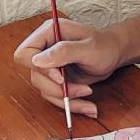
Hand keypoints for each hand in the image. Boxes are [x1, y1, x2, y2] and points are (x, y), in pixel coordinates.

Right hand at [12, 17, 128, 118]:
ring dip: (67, 99)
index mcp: (49, 33)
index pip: (25, 53)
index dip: (38, 68)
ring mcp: (50, 66)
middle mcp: (45, 49)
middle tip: (81, 90)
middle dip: (57, 88)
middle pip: (35, 76)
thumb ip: (64, 52)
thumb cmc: (104, 45)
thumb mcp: (88, 48)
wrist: (114, 54)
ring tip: (89, 95)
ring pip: (45, 90)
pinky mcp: (56, 79)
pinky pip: (55, 96)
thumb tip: (37, 60)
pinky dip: (71, 104)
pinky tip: (88, 106)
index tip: (60, 77)